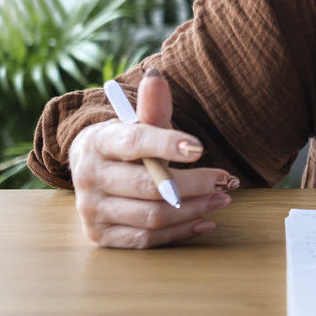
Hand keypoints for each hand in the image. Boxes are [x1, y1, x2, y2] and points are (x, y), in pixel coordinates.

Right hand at [68, 68, 238, 248]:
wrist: (92, 169)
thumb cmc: (126, 145)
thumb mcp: (137, 122)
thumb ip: (152, 105)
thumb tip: (157, 75)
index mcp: (98, 142)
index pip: (135, 142)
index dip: (167, 144)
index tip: (200, 147)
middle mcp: (89, 178)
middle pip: (149, 185)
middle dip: (194, 183)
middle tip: (226, 180)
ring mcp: (92, 210)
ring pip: (151, 216)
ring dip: (194, 208)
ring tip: (222, 198)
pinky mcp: (100, 236)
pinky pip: (145, 240)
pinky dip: (180, 232)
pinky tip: (205, 221)